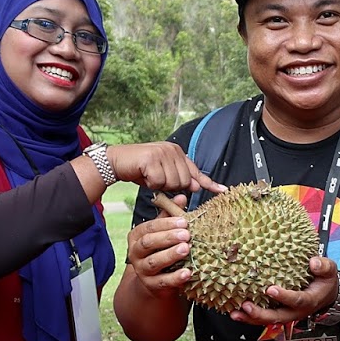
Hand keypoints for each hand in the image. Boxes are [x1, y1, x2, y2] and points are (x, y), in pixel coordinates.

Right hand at [110, 142, 226, 197]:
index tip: (223, 190)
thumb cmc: (140, 170)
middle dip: (170, 186)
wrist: (116, 161)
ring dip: (159, 184)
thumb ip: (179, 179)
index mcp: (177, 152)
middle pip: (184, 182)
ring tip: (149, 175)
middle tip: (156, 179)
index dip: (209, 183)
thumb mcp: (162, 175)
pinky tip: (143, 174)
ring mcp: (162, 152)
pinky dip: (150, 183)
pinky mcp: (152, 158)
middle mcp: (172, 150)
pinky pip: (159, 182)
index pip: (196, 171)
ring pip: (172, 183)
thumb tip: (195, 186)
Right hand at [124, 195, 192, 297]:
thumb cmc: (161, 250)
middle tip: (186, 234)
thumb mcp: (163, 232)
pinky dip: (176, 278)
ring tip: (186, 249)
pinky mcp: (151, 285)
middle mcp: (135, 253)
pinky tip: (188, 272)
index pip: (149, 227)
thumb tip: (182, 197)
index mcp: (137, 236)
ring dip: (170, 255)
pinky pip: (163, 281)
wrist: (155, 280)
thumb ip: (171, 215)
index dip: (166, 224)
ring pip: (153, 262)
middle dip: (167, 237)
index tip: (183, 221)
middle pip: (148, 243)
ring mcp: (142, 270)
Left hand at [232, 255, 339, 325]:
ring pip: (267, 321)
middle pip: (278, 317)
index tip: (270, 289)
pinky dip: (248, 317)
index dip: (284, 296)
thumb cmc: (325, 282)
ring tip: (235, 313)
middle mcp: (296, 312)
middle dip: (261, 314)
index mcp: (309, 301)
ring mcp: (286, 315)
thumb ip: (323, 266)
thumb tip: (313, 262)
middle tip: (246, 306)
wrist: (326, 296)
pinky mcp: (278, 314)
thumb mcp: (330, 271)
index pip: (297, 300)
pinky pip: (262, 318)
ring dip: (250, 318)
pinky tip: (234, 312)